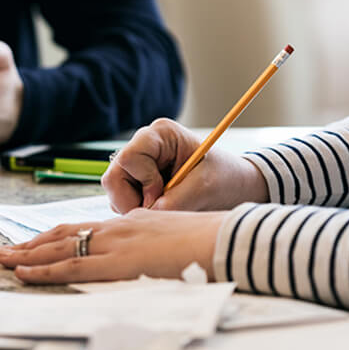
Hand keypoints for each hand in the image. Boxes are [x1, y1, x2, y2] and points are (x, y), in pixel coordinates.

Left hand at [0, 209, 225, 283]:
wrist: (224, 239)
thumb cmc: (207, 241)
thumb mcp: (172, 238)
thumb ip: (151, 245)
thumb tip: (142, 256)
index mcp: (129, 223)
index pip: (82, 228)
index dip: (55, 235)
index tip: (35, 242)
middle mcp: (117, 228)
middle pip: (64, 233)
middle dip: (32, 244)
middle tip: (6, 250)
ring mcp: (116, 243)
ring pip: (60, 247)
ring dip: (28, 255)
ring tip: (4, 260)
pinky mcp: (118, 262)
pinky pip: (73, 265)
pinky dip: (44, 269)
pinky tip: (25, 273)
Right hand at [102, 118, 268, 213]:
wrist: (234, 186)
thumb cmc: (225, 179)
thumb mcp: (204, 188)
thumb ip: (175, 200)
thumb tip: (148, 215)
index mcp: (161, 134)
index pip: (129, 157)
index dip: (142, 181)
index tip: (164, 194)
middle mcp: (143, 145)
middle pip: (114, 177)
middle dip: (132, 200)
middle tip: (160, 209)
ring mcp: (136, 164)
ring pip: (115, 192)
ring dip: (135, 207)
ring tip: (166, 207)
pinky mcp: (135, 182)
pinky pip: (121, 201)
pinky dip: (138, 211)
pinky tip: (161, 208)